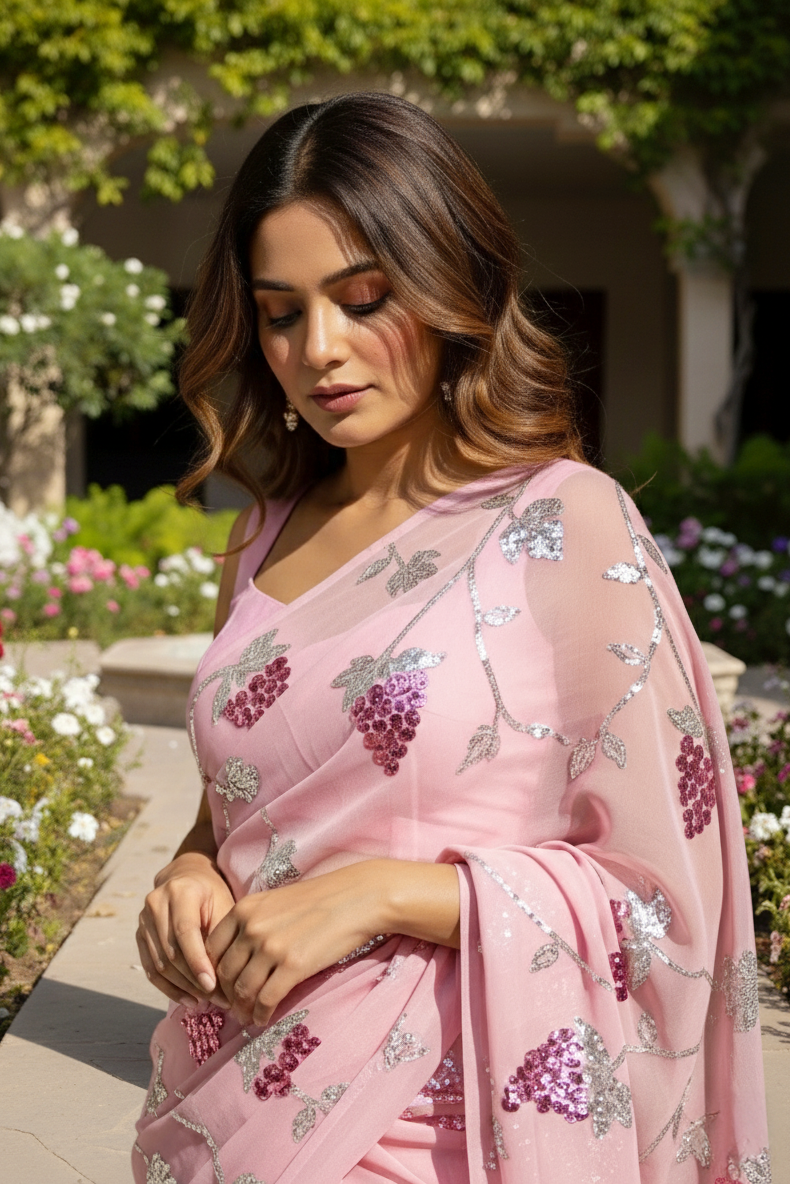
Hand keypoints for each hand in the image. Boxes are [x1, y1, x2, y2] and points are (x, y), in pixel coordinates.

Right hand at [137, 852, 235, 1007]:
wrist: (186, 876)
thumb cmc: (212, 893)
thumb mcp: (223, 904)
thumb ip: (221, 935)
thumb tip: (226, 976)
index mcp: (180, 891)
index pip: (185, 932)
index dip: (197, 961)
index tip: (213, 986)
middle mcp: (156, 904)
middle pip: (171, 951)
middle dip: (194, 980)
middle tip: (218, 999)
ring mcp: (144, 920)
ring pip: (160, 963)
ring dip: (183, 987)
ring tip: (206, 1001)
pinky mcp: (140, 935)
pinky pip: (151, 968)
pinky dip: (169, 988)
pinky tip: (187, 999)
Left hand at [205, 861, 387, 1027]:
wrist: (357, 898)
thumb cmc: (319, 900)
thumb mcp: (276, 902)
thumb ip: (253, 923)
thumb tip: (239, 955)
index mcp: (245, 909)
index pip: (211, 949)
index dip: (212, 973)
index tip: (221, 986)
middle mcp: (252, 927)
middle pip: (225, 972)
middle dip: (226, 995)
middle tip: (233, 1007)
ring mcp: (271, 947)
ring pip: (242, 990)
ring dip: (242, 1009)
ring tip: (247, 1017)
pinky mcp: (293, 966)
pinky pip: (266, 999)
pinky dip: (260, 1014)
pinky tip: (263, 1019)